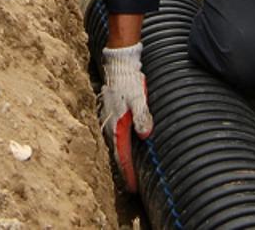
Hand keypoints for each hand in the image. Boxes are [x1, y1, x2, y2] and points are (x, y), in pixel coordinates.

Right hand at [100, 42, 152, 191]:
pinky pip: (114, 137)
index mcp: (117, 125)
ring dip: (121, 160)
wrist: (118, 65)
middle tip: (132, 187)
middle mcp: (110, 126)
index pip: (122, 156)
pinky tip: (124, 149)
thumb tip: (145, 134)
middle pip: (117, 154)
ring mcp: (109, 120)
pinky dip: (118, 148)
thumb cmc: (129, 81)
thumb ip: (142, 116)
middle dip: (125, 171)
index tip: (133, 189)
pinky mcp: (110, 114)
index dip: (129, 174)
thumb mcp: (138, 98)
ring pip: (114, 146)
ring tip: (128, 172)